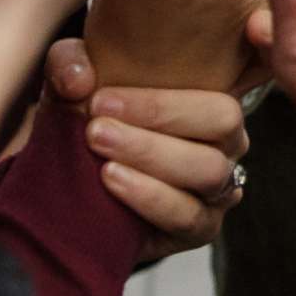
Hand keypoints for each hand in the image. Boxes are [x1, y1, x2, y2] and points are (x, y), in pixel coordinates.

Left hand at [47, 41, 251, 263]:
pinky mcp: (200, 229)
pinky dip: (151, 198)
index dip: (176, 94)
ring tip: (103, 156)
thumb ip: (69, 65)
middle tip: (98, 123)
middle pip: (222, 125)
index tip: (103, 98)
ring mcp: (218, 190)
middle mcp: (226, 146)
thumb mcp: (74, 88)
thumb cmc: (91, 126)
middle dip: (159, 119)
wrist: (74, 191)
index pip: (222, 90)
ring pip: (210, 171)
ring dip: (152, 158)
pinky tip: (113, 182)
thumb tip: (78, 79)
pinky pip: (190, 217)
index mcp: (211, 104)